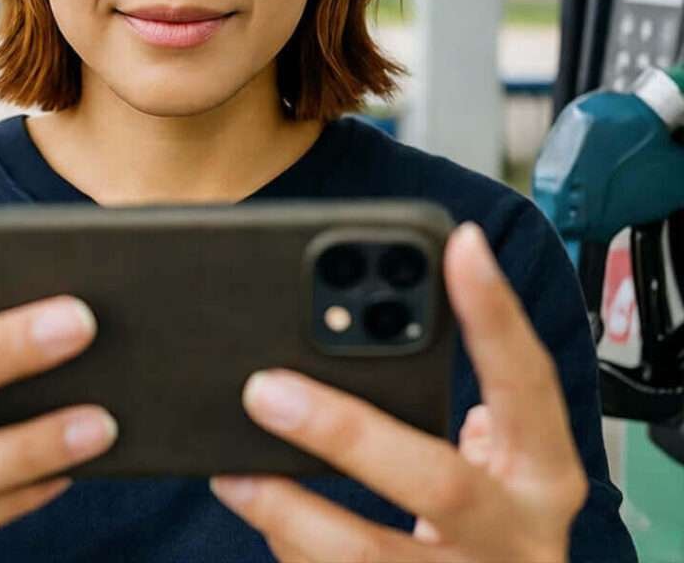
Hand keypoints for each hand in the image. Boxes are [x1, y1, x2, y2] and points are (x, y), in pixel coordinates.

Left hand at [210, 222, 588, 561]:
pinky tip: (256, 506)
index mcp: (543, 473)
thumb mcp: (493, 458)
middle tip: (267, 390)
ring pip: (369, 557)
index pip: (527, 382)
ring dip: (288, 511)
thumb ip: (446, 402)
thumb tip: (354, 330)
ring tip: (234, 473)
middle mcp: (519, 536)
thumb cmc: (491, 520)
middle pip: (437, 484)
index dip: (496, 314)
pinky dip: (289, 547)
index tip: (458, 245)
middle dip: (342, 433)